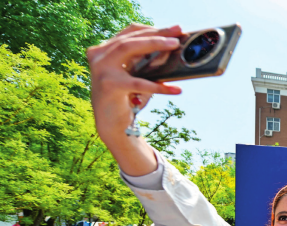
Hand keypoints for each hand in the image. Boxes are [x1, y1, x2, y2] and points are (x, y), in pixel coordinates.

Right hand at [87, 24, 182, 146]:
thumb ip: (148, 62)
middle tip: (178, 34)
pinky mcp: (109, 85)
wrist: (112, 126)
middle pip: (130, 37)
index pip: (129, 32)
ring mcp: (101, 69)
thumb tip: (172, 50)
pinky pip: (139, 82)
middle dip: (156, 34)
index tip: (173, 29)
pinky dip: (159, 86)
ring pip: (130, 49)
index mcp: (105, 51)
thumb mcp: (138, 76)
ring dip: (155, 45)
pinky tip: (176, 89)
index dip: (151, 29)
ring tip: (175, 46)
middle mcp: (99, 56)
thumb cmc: (127, 99)